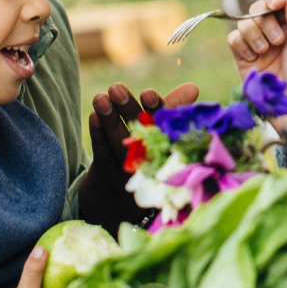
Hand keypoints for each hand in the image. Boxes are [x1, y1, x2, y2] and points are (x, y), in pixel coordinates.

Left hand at [78, 82, 198, 227]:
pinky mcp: (107, 176)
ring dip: (109, 120)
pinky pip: (104, 155)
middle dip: (129, 110)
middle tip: (116, 88)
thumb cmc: (145, 154)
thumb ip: (170, 109)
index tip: (147, 93)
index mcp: (168, 149)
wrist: (119, 200)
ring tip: (100, 97)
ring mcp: (128, 171)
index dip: (156, 110)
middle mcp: (151, 162)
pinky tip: (93, 117)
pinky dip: (98, 136)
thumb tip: (193, 88)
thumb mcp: (159, 133)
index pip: (164, 128)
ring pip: (119, 144)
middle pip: (140, 134)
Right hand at [227, 0, 286, 129]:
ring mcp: (259, 49)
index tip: (277, 4)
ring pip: (243, 24)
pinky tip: (254, 57)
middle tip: (278, 41)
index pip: (277, 3)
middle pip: (257, 10)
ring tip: (266, 52)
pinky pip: (233, 40)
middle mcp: (275, 36)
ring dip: (254, 34)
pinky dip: (241, 44)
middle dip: (264, 21)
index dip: (274, 0)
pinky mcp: (244, 62)